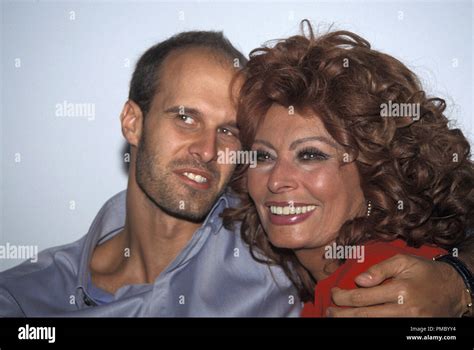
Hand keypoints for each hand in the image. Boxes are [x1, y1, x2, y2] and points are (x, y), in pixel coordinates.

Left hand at [327, 254, 468, 316]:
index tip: (334, 293)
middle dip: (342, 314)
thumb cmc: (425, 272)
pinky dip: (369, 326)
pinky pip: (385, 329)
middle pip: (364, 316)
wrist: (453, 290)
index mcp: (400, 290)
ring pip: (373, 326)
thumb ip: (379, 269)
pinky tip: (357, 321)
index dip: (343, 297)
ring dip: (352, 323)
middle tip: (329, 311)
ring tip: (337, 318)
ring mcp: (408, 323)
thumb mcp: (403, 262)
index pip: (362, 298)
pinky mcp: (411, 331)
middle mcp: (404, 310)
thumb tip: (359, 280)